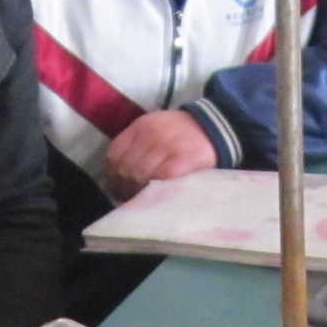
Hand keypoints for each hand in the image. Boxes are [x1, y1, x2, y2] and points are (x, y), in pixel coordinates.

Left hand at [104, 110, 218, 197]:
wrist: (215, 127)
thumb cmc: (182, 134)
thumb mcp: (156, 129)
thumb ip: (137, 145)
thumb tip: (117, 175)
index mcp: (140, 126)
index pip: (114, 154)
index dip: (111, 175)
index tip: (116, 187)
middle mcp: (150, 135)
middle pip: (125, 168)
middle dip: (124, 187)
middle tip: (129, 198)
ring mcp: (167, 146)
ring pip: (140, 175)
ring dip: (138, 192)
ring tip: (142, 200)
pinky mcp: (183, 159)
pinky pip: (160, 178)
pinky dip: (155, 190)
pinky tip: (156, 196)